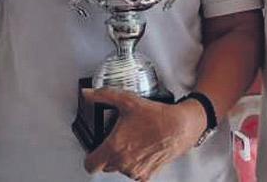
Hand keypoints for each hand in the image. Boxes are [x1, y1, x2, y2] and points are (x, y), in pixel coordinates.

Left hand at [82, 87, 206, 180]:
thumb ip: (103, 96)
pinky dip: (137, 165)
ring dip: (123, 160)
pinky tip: (142, 151)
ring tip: (132, 144)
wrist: (179, 127)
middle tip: (117, 141)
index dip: (90, 158)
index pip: (90, 165)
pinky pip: (136, 174)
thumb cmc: (155, 115)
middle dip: (107, 155)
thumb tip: (87, 94)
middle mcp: (123, 163)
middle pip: (105, 166)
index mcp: (114, 147)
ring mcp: (136, 171)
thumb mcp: (127, 100)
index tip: (94, 151)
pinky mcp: (147, 175)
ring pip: (121, 170)